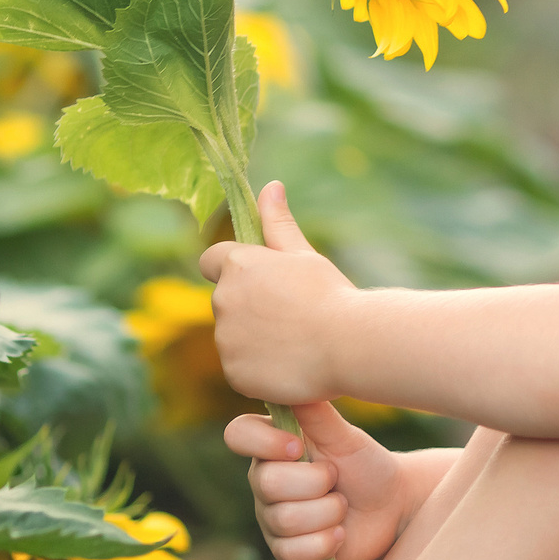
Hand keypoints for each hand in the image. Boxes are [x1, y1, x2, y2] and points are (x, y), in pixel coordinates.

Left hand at [200, 181, 356, 409]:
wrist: (348, 344)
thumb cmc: (330, 294)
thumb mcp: (304, 254)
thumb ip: (278, 223)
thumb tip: (270, 186)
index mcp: (237, 265)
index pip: (210, 260)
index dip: (230, 268)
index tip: (256, 280)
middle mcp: (223, 300)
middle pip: (226, 302)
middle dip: (249, 307)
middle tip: (290, 315)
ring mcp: (226, 340)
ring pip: (233, 338)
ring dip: (253, 339)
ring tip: (295, 342)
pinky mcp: (234, 373)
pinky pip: (241, 368)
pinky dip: (259, 368)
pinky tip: (289, 364)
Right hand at [223, 399, 410, 559]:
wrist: (392, 503)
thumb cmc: (365, 463)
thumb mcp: (345, 435)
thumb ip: (315, 413)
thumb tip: (292, 373)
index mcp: (272, 446)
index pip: (237, 435)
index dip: (263, 442)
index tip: (298, 445)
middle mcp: (264, 481)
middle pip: (266, 483)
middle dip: (315, 482)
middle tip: (336, 477)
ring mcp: (273, 518)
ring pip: (284, 519)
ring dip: (327, 511)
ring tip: (343, 504)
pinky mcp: (288, 551)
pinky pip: (292, 553)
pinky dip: (324, 543)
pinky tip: (340, 533)